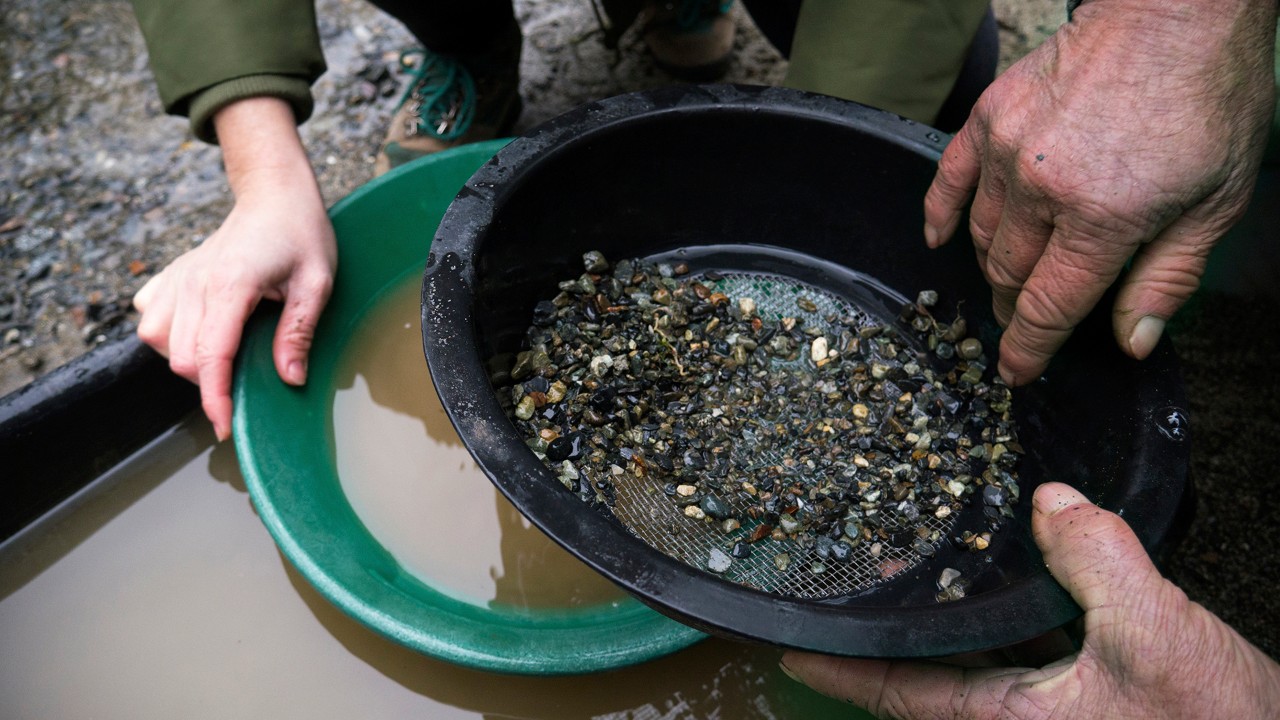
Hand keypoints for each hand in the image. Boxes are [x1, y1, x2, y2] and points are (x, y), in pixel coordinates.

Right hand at [134, 98, 336, 440]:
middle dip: (211, 381)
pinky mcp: (169, 276)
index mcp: (231, 284)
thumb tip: (289, 378)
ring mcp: (177, 278)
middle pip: (181, 357)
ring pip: (157, 342)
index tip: (226, 426)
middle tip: (249, 378)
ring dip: (188, 359)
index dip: (216, 397)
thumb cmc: (301, 235)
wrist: (274, 196)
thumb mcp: (317, 283)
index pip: (211, 355)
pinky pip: (151, 320)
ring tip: (227, 350)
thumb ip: (299, 331)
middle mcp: (195, 282)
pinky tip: (200, 328)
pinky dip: (168, 335)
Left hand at [780, 482, 1279, 718]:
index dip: (843, 671)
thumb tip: (1051, 501)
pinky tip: (1018, 583)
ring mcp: (1057, 716)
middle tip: (851, 592)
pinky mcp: (1095, 704)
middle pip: (933, 680)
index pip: (902, 695)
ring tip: (918, 577)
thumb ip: (1097, 560)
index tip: (790, 650)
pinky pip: (1030, 659)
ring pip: (983, 668)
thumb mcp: (1154, 634)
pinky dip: (1011, 621)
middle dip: (892, 638)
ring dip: (952, 627)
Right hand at [923, 0, 1276, 384]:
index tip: (1015, 372)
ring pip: (982, 236)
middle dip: (1017, 307)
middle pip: (1010, 276)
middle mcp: (1045, 188)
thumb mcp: (1217, 202)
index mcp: (1104, 217)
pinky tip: (941, 236)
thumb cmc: (1207, 99)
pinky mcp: (990, 117)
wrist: (1176, 13)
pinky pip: (948, 180)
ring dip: (995, 265)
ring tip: (1014, 273)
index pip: (1048, 307)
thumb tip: (1132, 343)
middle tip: (1030, 316)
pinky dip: (941, 215)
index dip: (1028, 349)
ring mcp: (1009, 150)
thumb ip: (1168, 278)